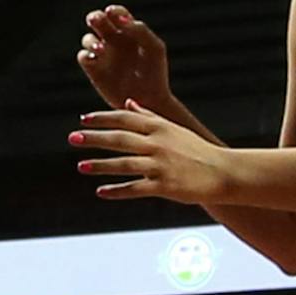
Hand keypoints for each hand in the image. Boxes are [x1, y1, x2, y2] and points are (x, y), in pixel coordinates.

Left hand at [72, 104, 233, 204]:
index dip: (103, 118)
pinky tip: (101, 192)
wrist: (223, 172)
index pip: (125, 119)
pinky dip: (117, 190)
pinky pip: (136, 188)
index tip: (84, 119)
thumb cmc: (196, 149)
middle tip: (72, 138)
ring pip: (124, 163)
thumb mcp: (174, 128)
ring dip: (100, 165)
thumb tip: (128, 103)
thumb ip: (148, 116)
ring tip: (80, 166)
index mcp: (160, 128)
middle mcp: (158, 144)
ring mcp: (161, 165)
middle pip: (120, 139)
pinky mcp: (164, 186)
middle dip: (95, 138)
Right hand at [78, 4, 171, 110]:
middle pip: (97, 21)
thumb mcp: (154, 48)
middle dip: (94, 17)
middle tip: (96, 20)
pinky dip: (86, 55)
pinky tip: (94, 58)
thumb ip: (140, 30)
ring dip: (91, 40)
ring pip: (87, 38)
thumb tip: (120, 19)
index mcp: (128, 32)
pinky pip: (83, 57)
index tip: (112, 13)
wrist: (149, 100)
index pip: (116, 13)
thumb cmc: (155, 72)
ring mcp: (102, 55)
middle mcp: (113, 40)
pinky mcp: (93, 69)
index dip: (113, 11)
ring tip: (101, 49)